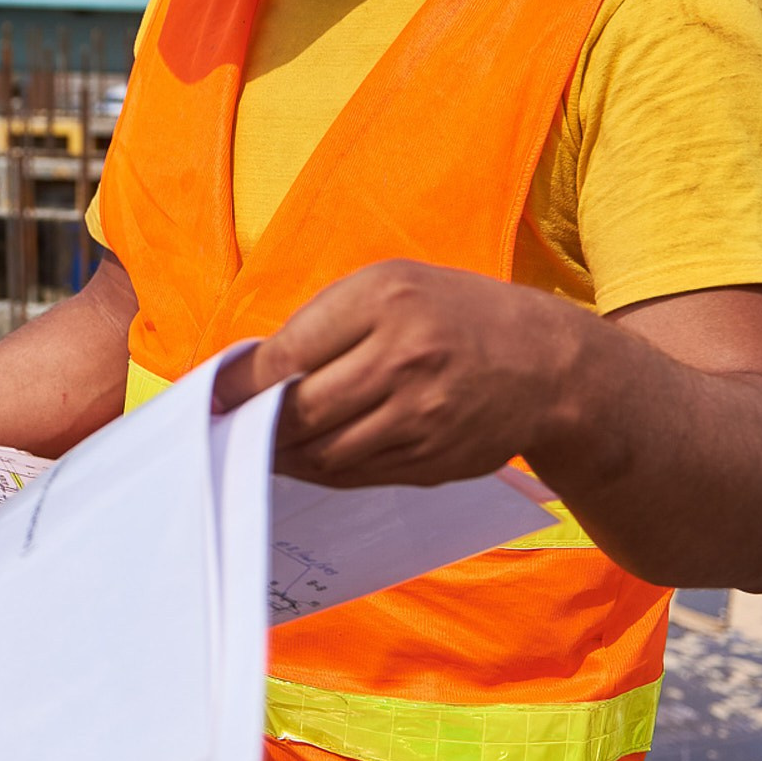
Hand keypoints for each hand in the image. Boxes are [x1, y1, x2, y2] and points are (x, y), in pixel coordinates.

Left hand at [212, 260, 591, 489]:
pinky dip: (320, 469)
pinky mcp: (432, 461)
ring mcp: (422, 416)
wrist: (548, 365)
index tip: (213, 396)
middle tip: (228, 427)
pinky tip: (303, 457)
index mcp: (387, 301)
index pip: (289, 352)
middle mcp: (405, 358)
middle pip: (301, 409)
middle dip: (255, 424)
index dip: (240, 383)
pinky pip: (356, 474)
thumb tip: (253, 370)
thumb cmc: (455, 314)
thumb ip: (325, 321)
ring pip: (325, 452)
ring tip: (260, 445)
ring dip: (283, 454)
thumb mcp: (393, 285)